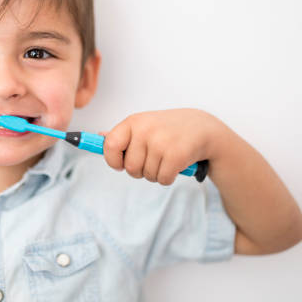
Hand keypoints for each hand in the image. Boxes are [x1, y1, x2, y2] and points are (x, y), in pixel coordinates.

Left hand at [101, 108, 222, 184]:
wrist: (203, 128)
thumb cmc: (168, 129)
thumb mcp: (144, 124)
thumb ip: (122, 134)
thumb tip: (98, 137)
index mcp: (133, 122)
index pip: (110, 146)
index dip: (113, 160)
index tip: (120, 164)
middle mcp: (145, 130)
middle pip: (130, 168)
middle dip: (140, 170)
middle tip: (152, 160)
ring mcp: (161, 142)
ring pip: (147, 175)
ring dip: (155, 174)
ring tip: (165, 159)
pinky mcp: (176, 155)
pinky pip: (162, 179)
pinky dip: (168, 178)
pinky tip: (175, 165)